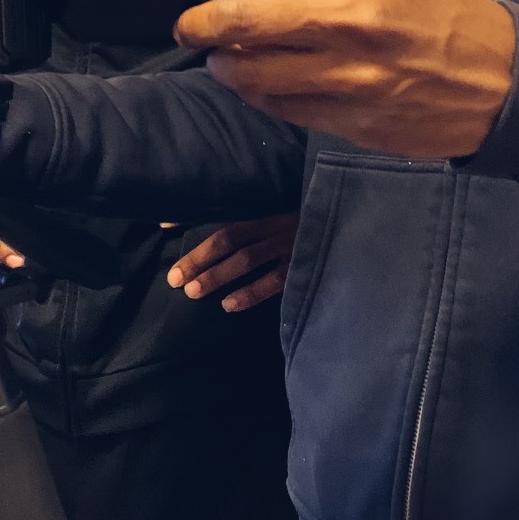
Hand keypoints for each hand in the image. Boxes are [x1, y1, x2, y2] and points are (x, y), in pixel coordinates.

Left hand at [143, 0, 515, 159]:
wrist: (505, 80)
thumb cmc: (441, 19)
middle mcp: (345, 20)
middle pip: (237, 19)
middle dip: (195, 25)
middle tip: (186, 26)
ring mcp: (346, 75)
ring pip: (250, 74)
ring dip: (224, 68)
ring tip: (224, 60)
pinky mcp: (350, 120)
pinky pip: (280, 110)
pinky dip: (259, 97)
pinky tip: (262, 88)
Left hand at [168, 213, 298, 313]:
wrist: (350, 225)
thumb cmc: (306, 225)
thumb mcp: (278, 218)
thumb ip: (244, 224)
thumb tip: (176, 222)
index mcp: (266, 214)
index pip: (225, 225)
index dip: (197, 234)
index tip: (168, 240)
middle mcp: (275, 227)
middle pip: (231, 240)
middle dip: (201, 260)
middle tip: (175, 281)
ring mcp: (291, 246)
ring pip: (249, 260)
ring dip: (220, 275)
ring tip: (195, 293)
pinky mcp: (305, 265)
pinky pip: (275, 281)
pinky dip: (251, 293)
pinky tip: (229, 305)